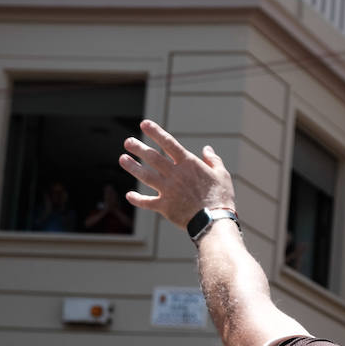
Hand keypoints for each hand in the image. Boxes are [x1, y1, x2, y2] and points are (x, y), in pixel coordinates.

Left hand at [121, 121, 237, 229]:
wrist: (215, 221)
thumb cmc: (221, 197)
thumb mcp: (222, 175)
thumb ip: (213, 160)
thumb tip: (207, 149)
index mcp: (189, 164)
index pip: (169, 143)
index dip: (155, 132)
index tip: (144, 124)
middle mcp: (175, 174)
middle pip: (153, 157)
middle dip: (138, 148)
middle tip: (128, 142)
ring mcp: (168, 191)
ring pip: (146, 176)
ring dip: (133, 167)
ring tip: (122, 159)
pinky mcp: (165, 207)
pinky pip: (147, 202)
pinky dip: (137, 200)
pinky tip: (129, 196)